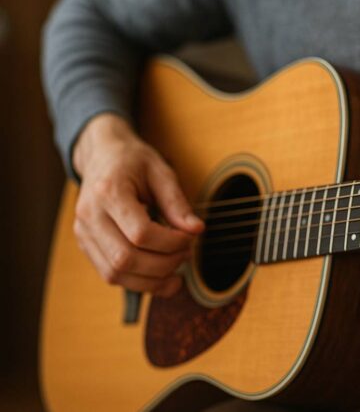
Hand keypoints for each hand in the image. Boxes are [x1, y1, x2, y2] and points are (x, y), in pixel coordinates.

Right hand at [72, 114, 203, 296]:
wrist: (102, 156)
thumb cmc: (133, 161)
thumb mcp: (161, 172)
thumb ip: (178, 203)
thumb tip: (196, 231)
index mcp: (108, 192)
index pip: (140, 233)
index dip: (171, 242)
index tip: (190, 237)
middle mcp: (89, 215)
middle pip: (126, 258)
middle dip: (164, 264)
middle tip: (187, 254)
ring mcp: (83, 233)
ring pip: (115, 274)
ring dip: (152, 281)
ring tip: (177, 271)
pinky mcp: (86, 245)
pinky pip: (110, 274)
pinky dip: (138, 282)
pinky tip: (161, 277)